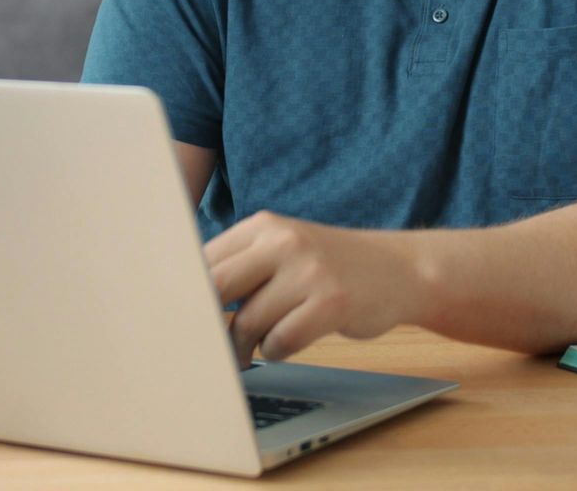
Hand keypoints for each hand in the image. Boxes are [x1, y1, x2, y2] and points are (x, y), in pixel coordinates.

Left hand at [206, 211, 427, 366]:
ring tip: (253, 347)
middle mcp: (284, 241)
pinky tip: (284, 344)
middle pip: (217, 286)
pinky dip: (276, 351)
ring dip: (245, 345)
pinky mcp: (332, 302)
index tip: (178, 318)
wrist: (398, 270)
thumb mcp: (283, 249)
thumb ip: (240, 266)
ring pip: (249, 321)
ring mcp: (310, 271)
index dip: (186, 294)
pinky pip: (282, 340)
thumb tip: (184, 300)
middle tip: (204, 343)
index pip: (204, 259)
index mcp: (263, 225)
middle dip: (206, 322)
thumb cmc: (328, 266)